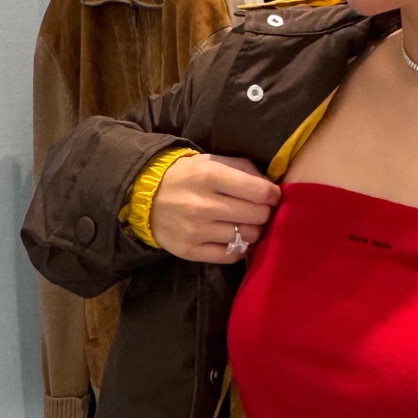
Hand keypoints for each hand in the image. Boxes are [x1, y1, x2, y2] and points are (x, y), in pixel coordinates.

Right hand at [149, 153, 280, 262]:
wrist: (143, 197)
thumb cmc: (186, 177)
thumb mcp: (211, 161)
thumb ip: (243, 168)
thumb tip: (271, 186)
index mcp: (210, 176)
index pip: (260, 192)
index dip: (273, 195)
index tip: (272, 196)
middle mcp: (203, 204)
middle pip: (257, 216)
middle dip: (264, 212)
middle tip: (257, 210)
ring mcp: (196, 231)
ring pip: (248, 237)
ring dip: (253, 231)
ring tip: (245, 224)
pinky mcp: (190, 251)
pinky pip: (231, 256)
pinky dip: (239, 248)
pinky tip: (234, 238)